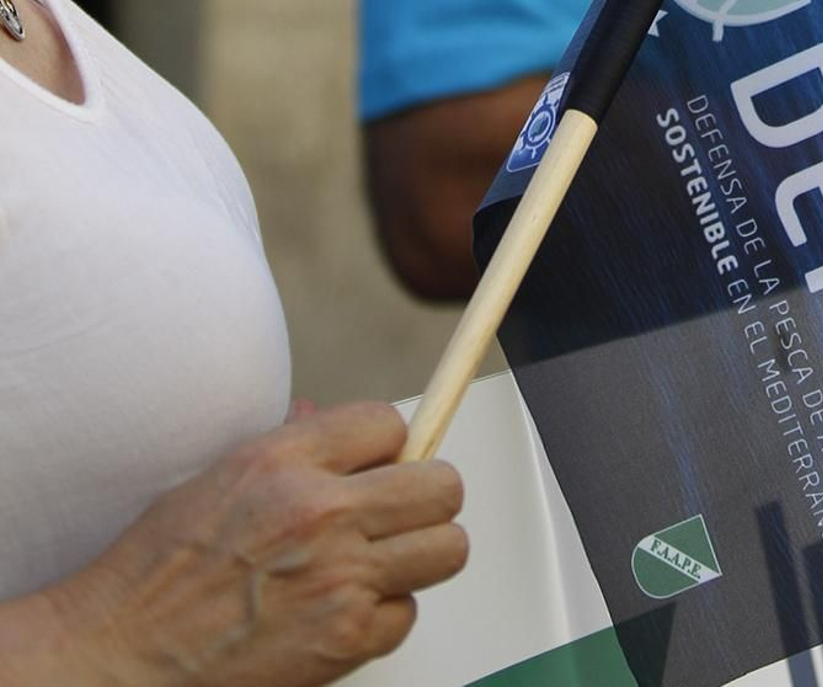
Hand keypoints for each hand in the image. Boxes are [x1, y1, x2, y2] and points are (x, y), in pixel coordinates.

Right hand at [30, 402, 465, 686]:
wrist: (122, 655)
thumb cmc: (157, 571)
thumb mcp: (218, 476)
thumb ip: (289, 445)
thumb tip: (325, 419)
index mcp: (284, 459)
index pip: (389, 422)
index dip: (387, 446)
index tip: (376, 466)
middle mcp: (320, 511)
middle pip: (442, 484)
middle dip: (425, 496)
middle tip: (396, 513)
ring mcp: (339, 578)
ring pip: (447, 549)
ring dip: (419, 555)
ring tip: (380, 561)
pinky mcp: (344, 640)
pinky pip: (406, 615)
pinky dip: (383, 616)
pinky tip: (343, 611)